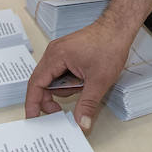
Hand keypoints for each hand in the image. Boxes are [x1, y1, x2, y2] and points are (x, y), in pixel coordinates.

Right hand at [25, 16, 135, 131]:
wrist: (118, 28)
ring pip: (53, 78)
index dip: (33, 103)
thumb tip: (80, 122)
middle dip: (50, 98)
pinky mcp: (67, 53)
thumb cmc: (109, 45)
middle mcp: (54, 52)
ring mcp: (60, 52)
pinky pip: (60, 72)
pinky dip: (68, 81)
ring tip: (83, 86)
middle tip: (60, 112)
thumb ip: (87, 104)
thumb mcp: (99, 81)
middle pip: (42, 82)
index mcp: (56, 56)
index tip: (33, 117)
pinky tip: (83, 81)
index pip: (35, 84)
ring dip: (65, 88)